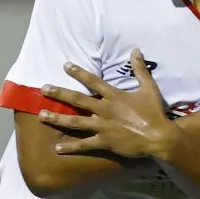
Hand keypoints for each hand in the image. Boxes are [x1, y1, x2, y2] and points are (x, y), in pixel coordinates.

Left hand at [38, 48, 177, 158]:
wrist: (158, 137)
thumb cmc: (154, 112)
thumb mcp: (149, 88)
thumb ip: (140, 69)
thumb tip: (135, 50)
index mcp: (114, 96)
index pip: (93, 81)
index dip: (79, 73)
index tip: (65, 66)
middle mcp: (104, 110)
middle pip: (78, 99)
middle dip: (59, 93)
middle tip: (43, 89)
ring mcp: (102, 126)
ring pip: (75, 122)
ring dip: (57, 118)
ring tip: (41, 116)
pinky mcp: (104, 142)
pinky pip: (84, 144)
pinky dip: (70, 147)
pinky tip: (57, 148)